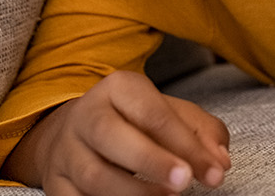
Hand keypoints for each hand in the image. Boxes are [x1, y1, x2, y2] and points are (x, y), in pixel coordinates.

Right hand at [2, 70, 230, 195]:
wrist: (78, 133)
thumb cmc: (136, 122)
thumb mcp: (170, 114)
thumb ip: (202, 133)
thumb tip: (219, 162)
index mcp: (117, 88)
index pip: (152, 113)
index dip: (186, 145)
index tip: (214, 173)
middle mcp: (86, 115)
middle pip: (110, 135)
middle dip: (151, 161)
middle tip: (184, 181)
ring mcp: (66, 152)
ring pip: (93, 175)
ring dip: (133, 193)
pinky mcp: (55, 185)